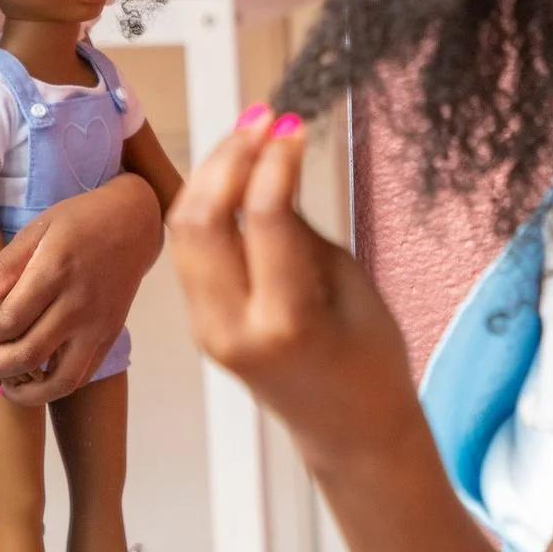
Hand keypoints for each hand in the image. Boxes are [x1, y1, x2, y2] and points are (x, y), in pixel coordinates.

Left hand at [0, 172, 163, 403]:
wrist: (134, 222)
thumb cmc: (81, 220)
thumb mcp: (39, 227)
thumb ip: (7, 265)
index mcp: (57, 271)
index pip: (9, 320)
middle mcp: (79, 304)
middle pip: (28, 355)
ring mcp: (98, 325)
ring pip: (60, 381)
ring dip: (23, 392)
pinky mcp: (110, 335)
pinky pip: (82, 375)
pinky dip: (53, 388)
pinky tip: (30, 380)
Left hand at [168, 108, 417, 471]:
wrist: (351, 432)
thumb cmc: (370, 359)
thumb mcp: (348, 282)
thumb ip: (298, 226)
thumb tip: (269, 162)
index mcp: (284, 321)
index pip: (261, 218)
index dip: (274, 158)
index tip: (291, 122)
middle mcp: (233, 327)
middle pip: (201, 219)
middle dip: (227, 157)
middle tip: (261, 119)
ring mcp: (208, 329)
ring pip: (183, 231)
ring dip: (210, 175)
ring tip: (248, 136)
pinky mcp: (201, 324)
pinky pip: (189, 252)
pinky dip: (206, 205)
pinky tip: (235, 175)